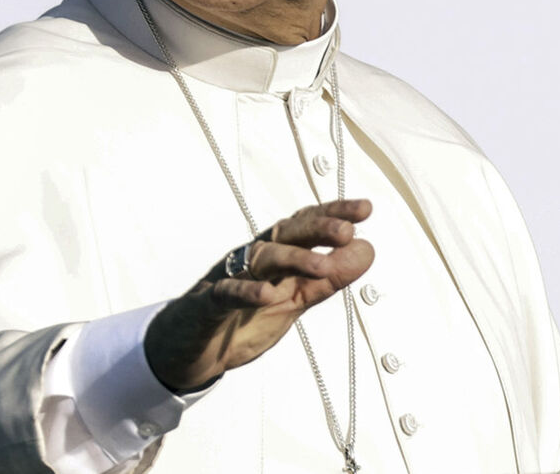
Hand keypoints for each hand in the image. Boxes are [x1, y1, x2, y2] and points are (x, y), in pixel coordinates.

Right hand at [143, 199, 374, 392]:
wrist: (193, 350)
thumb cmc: (242, 318)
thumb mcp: (294, 300)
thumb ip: (327, 278)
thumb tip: (366, 250)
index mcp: (273, 257)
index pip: (304, 227)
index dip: (332, 215)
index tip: (364, 209)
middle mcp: (251, 260)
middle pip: (285, 235)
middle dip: (316, 229)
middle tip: (346, 231)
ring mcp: (228, 278)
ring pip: (260, 259)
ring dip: (292, 260)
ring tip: (322, 266)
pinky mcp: (208, 304)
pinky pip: (226, 293)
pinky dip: (246, 292)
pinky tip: (267, 294)